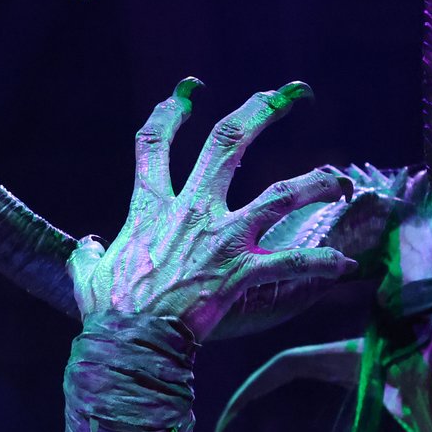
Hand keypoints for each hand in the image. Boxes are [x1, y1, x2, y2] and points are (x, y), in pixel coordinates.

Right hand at [71, 80, 362, 340]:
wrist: (131, 339)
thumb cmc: (109, 310)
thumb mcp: (87, 274)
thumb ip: (88, 254)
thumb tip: (87, 245)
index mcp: (152, 205)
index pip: (155, 143)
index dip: (170, 112)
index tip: (188, 91)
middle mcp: (192, 208)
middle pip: (228, 142)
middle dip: (261, 111)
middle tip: (290, 93)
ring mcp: (222, 236)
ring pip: (280, 194)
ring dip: (315, 183)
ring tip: (340, 179)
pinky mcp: (243, 270)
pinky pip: (292, 261)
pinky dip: (320, 262)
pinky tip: (343, 262)